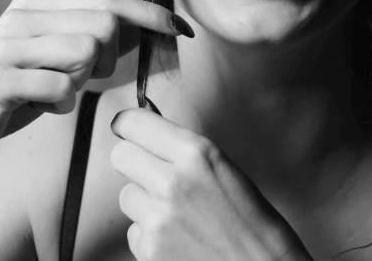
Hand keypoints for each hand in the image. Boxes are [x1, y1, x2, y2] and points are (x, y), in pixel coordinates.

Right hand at [0, 0, 190, 188]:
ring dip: (82, 81)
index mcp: (35, 4)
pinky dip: (61, 104)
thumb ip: (94, 38)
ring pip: (86, 52)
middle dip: (111, 57)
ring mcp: (5, 45)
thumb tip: (150, 23)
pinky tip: (42, 107)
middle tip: (89, 78)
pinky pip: (61, 88)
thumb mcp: (54, 58)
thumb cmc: (15, 96)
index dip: (150, 13)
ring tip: (57, 91)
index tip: (183, 28)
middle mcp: (19, 16)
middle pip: (104, 23)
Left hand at [110, 107, 312, 260]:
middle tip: (152, 172)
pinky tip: (177, 238)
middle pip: (120, 155)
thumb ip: (185, 151)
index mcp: (196, 154)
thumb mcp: (223, 168)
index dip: (128, 125)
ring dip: (144, 202)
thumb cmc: (251, 220)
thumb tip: (149, 133)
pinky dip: (150, 235)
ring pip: (126, 195)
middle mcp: (173, 181)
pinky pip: (134, 231)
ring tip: (177, 214)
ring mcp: (158, 218)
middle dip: (133, 161)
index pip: (134, 123)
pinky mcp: (149, 249)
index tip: (128, 129)